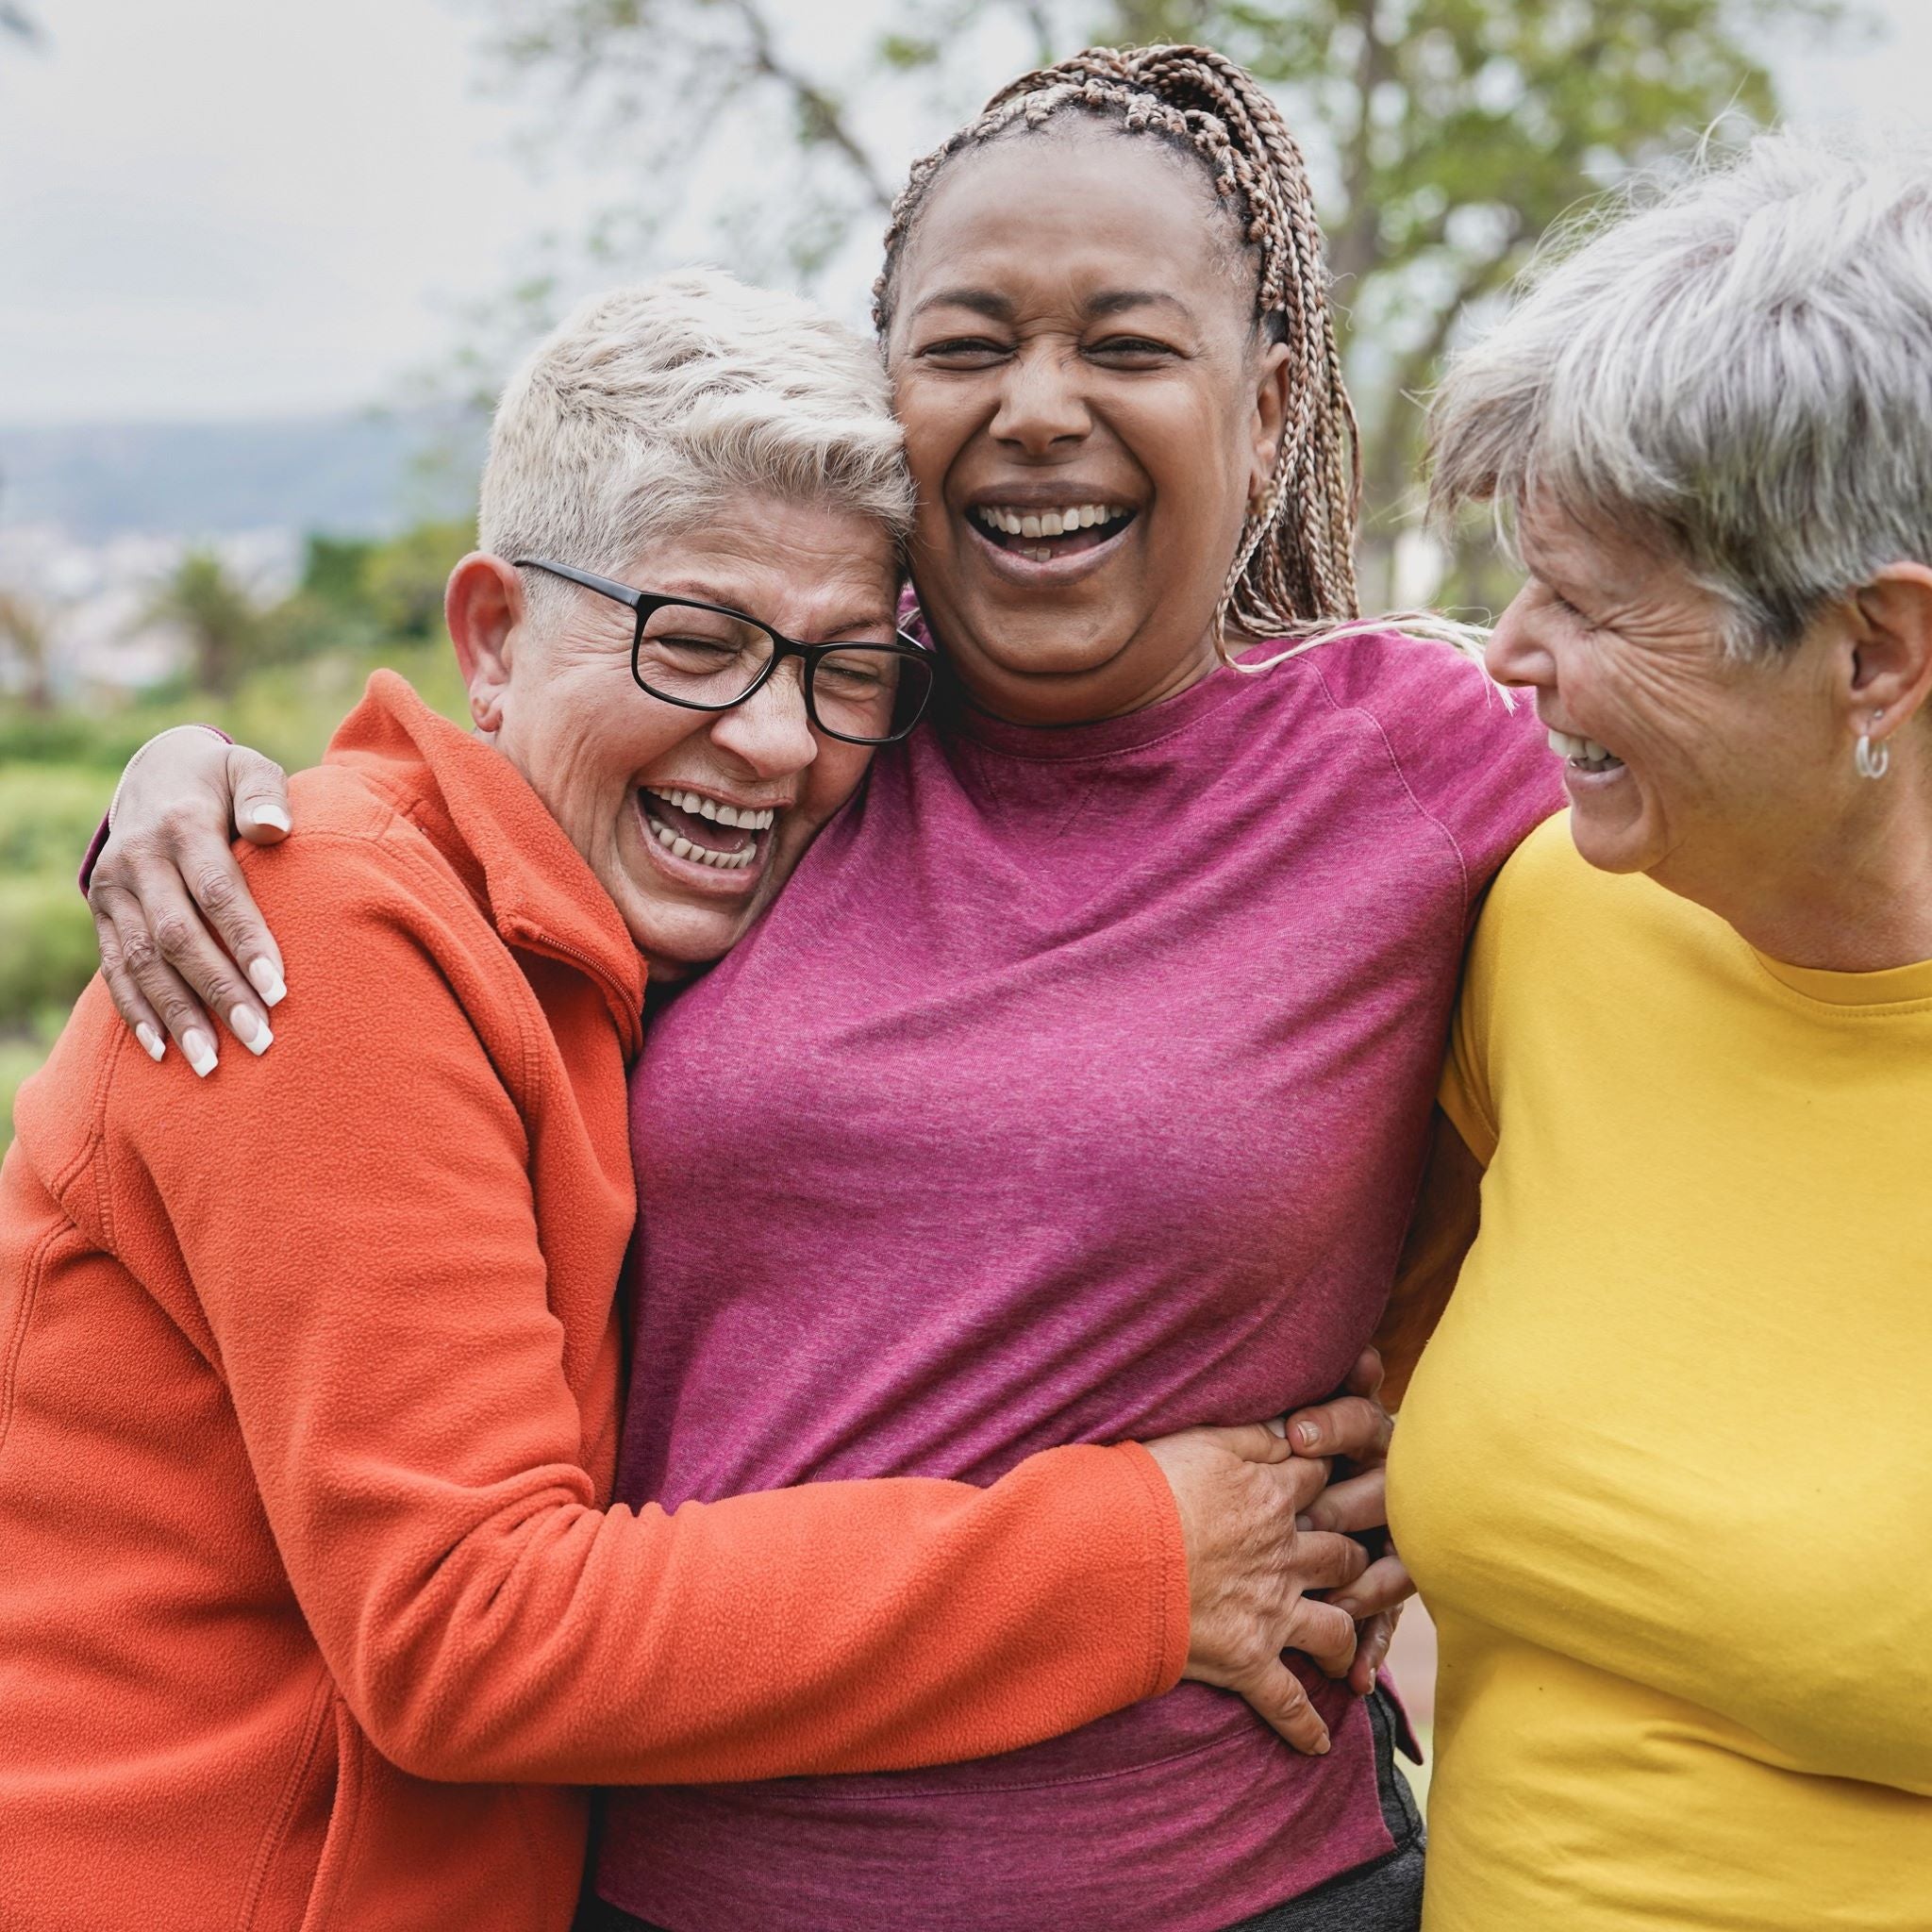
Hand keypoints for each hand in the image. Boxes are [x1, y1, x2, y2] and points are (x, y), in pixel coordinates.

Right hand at [87, 728, 293, 1074]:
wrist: (154, 772)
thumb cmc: (223, 782)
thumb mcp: (248, 767)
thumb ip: (264, 793)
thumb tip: (275, 828)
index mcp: (182, 826)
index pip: (216, 893)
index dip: (247, 942)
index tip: (280, 990)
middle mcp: (139, 859)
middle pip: (178, 937)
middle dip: (219, 992)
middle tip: (260, 1040)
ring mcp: (114, 888)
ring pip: (141, 961)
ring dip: (177, 1015)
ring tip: (213, 1065)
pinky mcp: (101, 911)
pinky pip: (113, 967)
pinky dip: (137, 1011)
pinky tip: (163, 1051)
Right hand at [1142, 1421, 1368, 1754]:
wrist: (1113, 1552)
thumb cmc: (1144, 1487)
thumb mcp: (1199, 1438)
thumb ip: (1250, 1435)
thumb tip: (1289, 1427)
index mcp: (1270, 1495)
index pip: (1320, 1480)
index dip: (1329, 1478)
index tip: (1331, 1481)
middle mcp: (1284, 1553)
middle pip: (1343, 1554)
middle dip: (1354, 1558)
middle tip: (1354, 1565)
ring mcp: (1272, 1610)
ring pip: (1336, 1627)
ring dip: (1347, 1637)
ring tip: (1348, 1650)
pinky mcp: (1249, 1660)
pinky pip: (1288, 1703)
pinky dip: (1305, 1727)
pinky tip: (1320, 1744)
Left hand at [1283, 1347, 1413, 1696]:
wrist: (1355, 1487)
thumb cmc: (1314, 1439)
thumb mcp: (1317, 1414)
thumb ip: (1332, 1394)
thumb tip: (1365, 1358)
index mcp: (1373, 1433)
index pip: (1362, 1420)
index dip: (1331, 1424)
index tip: (1294, 1433)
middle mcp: (1393, 1482)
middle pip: (1380, 1493)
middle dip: (1343, 1507)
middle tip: (1311, 1519)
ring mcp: (1400, 1537)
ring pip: (1393, 1563)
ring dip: (1363, 1582)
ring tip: (1335, 1598)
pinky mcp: (1393, 1582)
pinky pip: (1387, 1617)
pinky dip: (1371, 1645)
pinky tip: (1353, 1673)